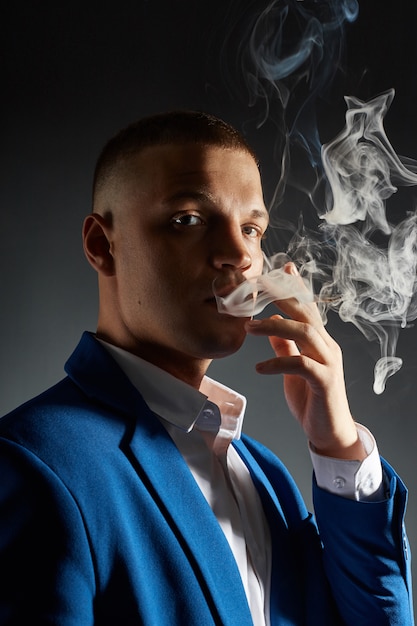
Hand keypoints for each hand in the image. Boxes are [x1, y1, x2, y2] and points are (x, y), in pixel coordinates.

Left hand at [245, 263, 365, 459]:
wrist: (330, 432)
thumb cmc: (312, 399)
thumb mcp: (294, 369)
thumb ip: (285, 347)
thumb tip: (270, 328)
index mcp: (320, 341)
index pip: (308, 308)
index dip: (297, 287)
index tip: (285, 267)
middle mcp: (328, 346)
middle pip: (306, 313)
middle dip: (282, 296)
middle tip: (257, 287)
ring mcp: (329, 362)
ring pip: (305, 332)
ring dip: (275, 326)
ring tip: (249, 328)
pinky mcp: (325, 381)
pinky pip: (301, 364)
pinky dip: (277, 363)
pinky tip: (259, 369)